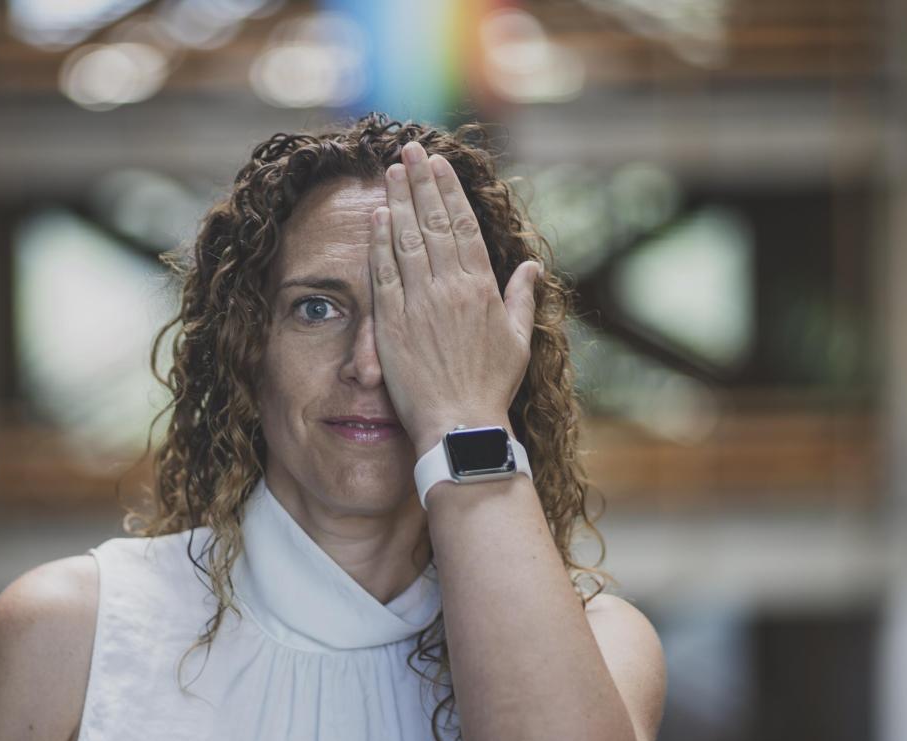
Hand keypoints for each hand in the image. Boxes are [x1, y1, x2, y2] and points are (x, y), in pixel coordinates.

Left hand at [371, 141, 539, 459]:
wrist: (461, 424)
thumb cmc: (492, 387)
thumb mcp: (518, 340)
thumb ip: (521, 298)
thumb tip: (530, 268)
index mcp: (481, 288)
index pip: (462, 226)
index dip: (449, 192)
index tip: (439, 165)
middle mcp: (449, 288)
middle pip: (433, 222)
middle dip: (420, 182)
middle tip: (409, 149)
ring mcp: (419, 304)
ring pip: (406, 240)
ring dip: (398, 201)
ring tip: (389, 171)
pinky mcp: (392, 324)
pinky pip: (384, 274)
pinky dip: (379, 243)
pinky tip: (376, 217)